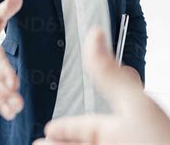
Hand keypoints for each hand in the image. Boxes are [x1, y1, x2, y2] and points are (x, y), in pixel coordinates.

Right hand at [34, 28, 169, 144]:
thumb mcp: (132, 106)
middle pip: (80, 144)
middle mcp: (119, 143)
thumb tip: (96, 34)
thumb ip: (108, 75)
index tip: (51, 128)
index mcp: (122, 127)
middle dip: (57, 144)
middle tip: (37, 144)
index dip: (66, 127)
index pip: (88, 126)